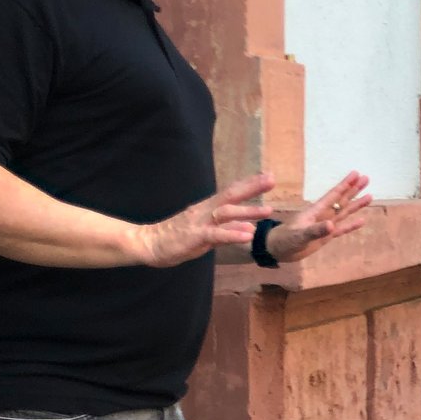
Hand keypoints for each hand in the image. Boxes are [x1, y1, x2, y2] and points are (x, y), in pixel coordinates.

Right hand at [132, 174, 273, 267]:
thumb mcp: (207, 232)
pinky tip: (247, 234)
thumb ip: (227, 228)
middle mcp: (205, 211)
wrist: (148, 243)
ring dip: (247, 211)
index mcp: (207, 208)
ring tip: (267, 211)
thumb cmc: (179, 237)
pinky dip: (232, 234)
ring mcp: (199, 223)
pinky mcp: (194, 237)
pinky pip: (216, 235)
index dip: (249, 184)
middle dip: (252, 187)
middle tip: (272, 179)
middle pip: (230, 195)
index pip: (231, 192)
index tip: (268, 176)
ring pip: (225, 213)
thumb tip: (249, 226)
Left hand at [266, 172, 373, 262]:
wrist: (277, 249)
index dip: (345, 185)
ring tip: (370, 196)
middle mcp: (322, 215)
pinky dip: (351, 225)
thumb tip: (332, 225)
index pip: (333, 195)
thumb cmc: (284, 239)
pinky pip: (342, 229)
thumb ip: (315, 230)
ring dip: (356, 205)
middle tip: (366, 178)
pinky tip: (362, 220)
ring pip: (344, 212)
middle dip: (353, 190)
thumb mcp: (299, 235)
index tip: (356, 173)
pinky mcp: (325, 236)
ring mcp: (325, 225)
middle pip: (342, 200)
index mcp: (316, 211)